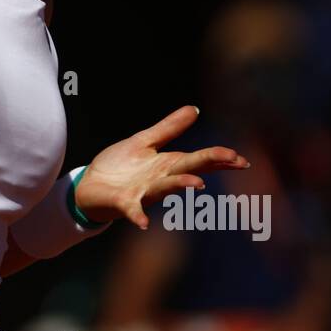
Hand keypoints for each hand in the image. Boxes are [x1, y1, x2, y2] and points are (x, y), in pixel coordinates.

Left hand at [75, 105, 250, 231]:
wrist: (89, 185)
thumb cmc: (119, 166)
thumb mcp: (145, 141)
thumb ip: (169, 128)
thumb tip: (194, 108)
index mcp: (167, 164)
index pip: (199, 159)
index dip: (219, 157)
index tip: (241, 159)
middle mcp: (160, 180)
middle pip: (188, 169)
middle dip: (209, 164)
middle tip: (233, 160)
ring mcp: (143, 192)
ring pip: (165, 188)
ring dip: (180, 185)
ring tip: (196, 183)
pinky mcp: (123, 202)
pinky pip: (133, 210)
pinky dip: (138, 216)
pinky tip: (144, 223)